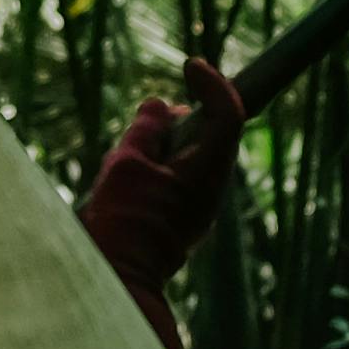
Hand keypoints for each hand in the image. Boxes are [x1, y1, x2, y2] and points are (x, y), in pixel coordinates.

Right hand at [79, 51, 243, 303]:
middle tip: (153, 114)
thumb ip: (146, 130)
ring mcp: (201, 209)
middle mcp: (213, 189)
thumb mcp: (126, 164)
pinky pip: (183, 179)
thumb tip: (159, 106)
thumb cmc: (123, 222)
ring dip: (170, 143)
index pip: (228, 114)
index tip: (191, 66)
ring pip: (196, 158)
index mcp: (207, 170)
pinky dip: (164, 165)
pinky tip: (134, 175)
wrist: (120, 281)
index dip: (214, 84)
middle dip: (186, 115)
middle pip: (213, 135)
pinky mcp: (186, 221)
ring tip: (135, 149)